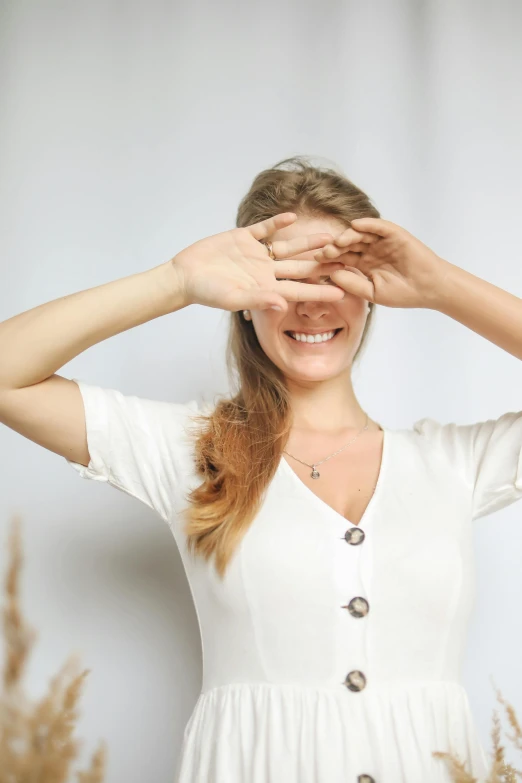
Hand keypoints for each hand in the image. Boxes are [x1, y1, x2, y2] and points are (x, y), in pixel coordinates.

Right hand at [170, 212, 350, 313]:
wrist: (185, 276)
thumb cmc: (207, 293)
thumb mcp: (234, 298)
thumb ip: (258, 299)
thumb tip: (282, 303)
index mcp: (266, 288)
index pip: (300, 290)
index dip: (321, 291)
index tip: (343, 292)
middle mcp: (265, 271)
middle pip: (300, 268)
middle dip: (323, 265)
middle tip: (348, 262)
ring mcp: (256, 254)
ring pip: (288, 247)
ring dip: (308, 242)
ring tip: (330, 237)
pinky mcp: (243, 238)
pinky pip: (265, 229)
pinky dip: (278, 223)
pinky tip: (294, 216)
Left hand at [314, 218, 450, 308]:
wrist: (430, 289)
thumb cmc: (404, 293)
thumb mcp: (373, 292)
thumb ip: (352, 283)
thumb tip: (331, 274)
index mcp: (364, 264)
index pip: (343, 258)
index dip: (330, 259)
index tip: (316, 261)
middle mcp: (371, 250)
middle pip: (348, 244)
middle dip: (335, 247)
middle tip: (323, 251)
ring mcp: (382, 241)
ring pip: (361, 234)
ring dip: (348, 236)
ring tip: (337, 241)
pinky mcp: (395, 234)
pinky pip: (379, 226)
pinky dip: (368, 224)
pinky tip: (355, 225)